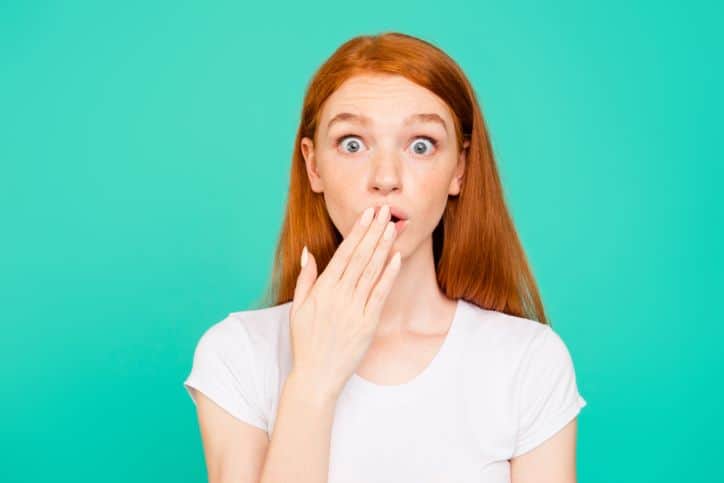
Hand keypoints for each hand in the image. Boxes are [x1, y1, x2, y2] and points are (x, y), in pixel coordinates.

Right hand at [288, 204, 400, 400]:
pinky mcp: (368, 323)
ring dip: (383, 246)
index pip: (343, 253)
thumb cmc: (306, 342)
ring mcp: (355, 309)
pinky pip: (381, 294)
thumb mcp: (298, 308)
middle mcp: (339, 296)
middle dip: (373, 231)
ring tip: (392, 226)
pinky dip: (389, 274)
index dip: (357, 232)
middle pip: (360, 257)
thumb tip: (309, 252)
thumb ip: (305, 278)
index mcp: (322, 289)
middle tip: (385, 211)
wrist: (316, 376)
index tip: (367, 214)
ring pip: (372, 271)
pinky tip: (397, 257)